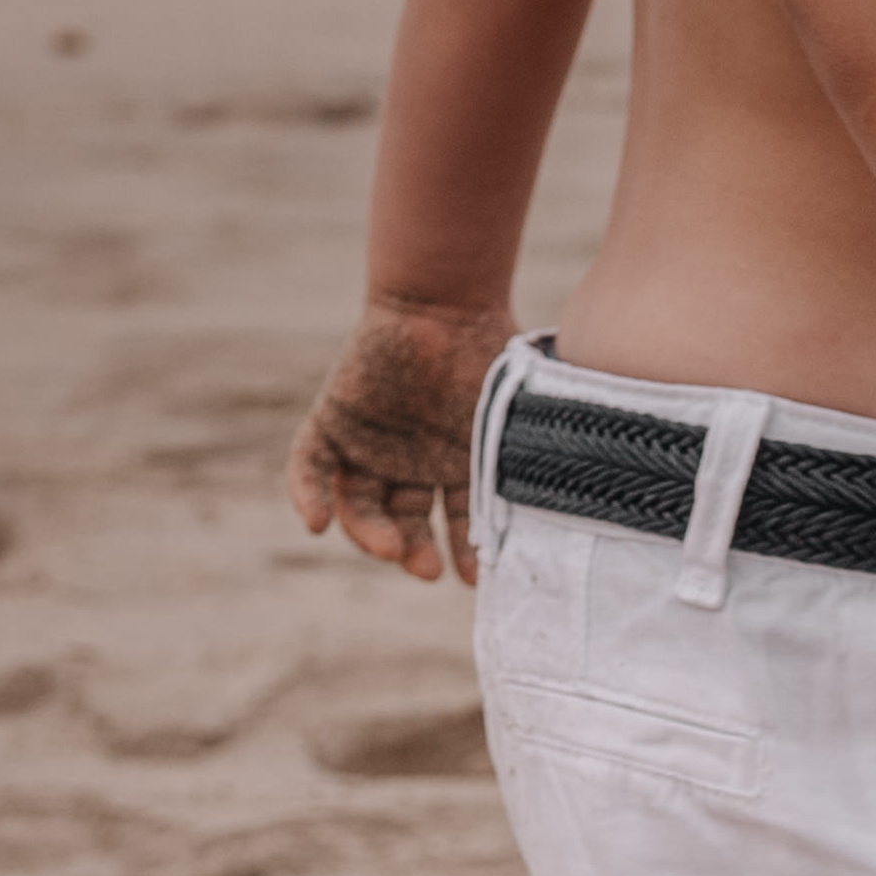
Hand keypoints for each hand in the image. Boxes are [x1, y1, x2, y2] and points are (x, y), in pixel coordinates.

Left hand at [287, 297, 514, 585]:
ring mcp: (371, 442)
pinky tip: (315, 525)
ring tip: (391, 548)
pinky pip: (310, 463)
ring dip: (370, 535)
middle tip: (426, 567)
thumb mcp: (521, 416)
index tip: (472, 579)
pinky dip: (307, 494)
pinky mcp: (335, 417)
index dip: (463, 554)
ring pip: (359, 506)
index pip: (452, 523)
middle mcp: (412, 460)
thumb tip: (569, 511)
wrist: (448, 296)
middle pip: (402, 523)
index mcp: (456, 462)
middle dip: (413, 552)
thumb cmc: (492, 348)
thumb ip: (535, 462)